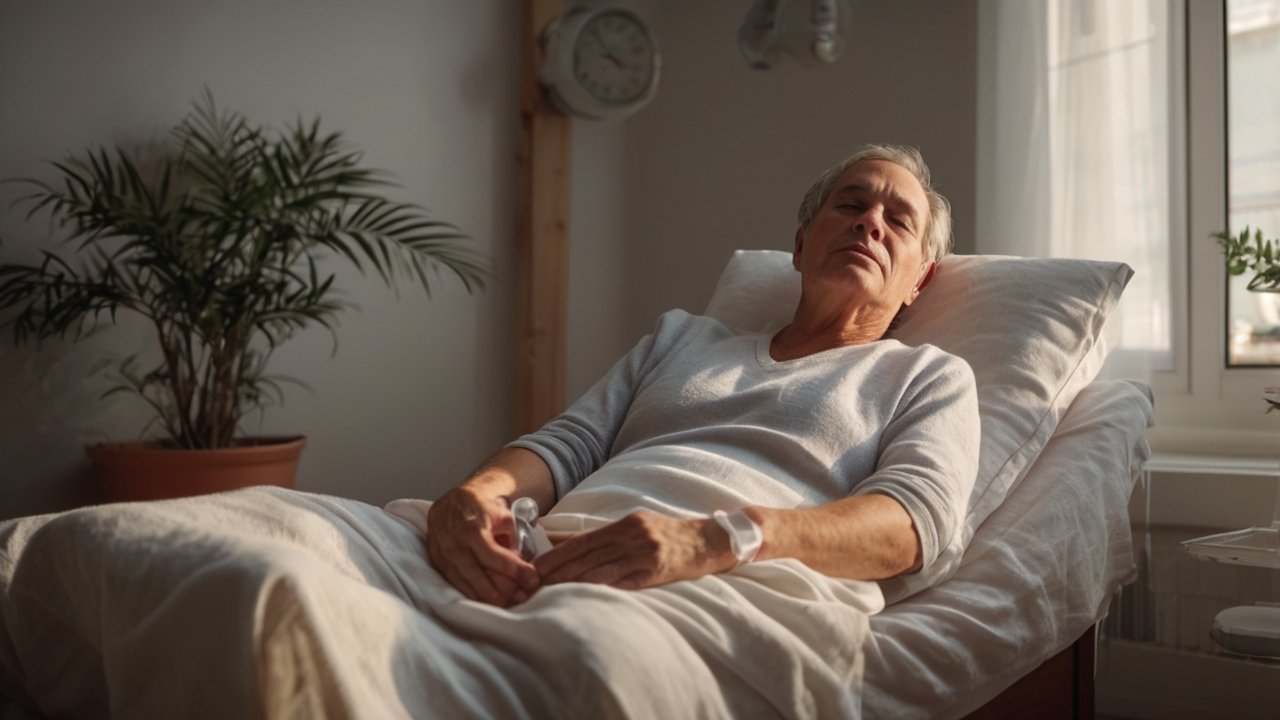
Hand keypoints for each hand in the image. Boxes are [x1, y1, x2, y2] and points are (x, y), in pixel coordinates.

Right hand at [426, 485, 540, 606]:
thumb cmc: (479, 508)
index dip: (515, 570)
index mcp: (471, 529)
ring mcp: (444, 557)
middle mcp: (455, 545)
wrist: (450, 502)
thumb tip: (521, 563)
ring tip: (509, 602)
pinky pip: (456, 584)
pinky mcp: (438, 564)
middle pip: (479, 576)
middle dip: (503, 589)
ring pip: (467, 584)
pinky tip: (487, 600)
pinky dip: (473, 594)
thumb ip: (511, 538)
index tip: (532, 579)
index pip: (494, 556)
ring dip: (489, 597)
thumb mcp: (501, 515)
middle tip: (523, 596)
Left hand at [534, 511, 734, 589]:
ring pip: (599, 568)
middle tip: (532, 583)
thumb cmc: (671, 537)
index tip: (534, 567)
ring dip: (571, 581)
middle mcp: (631, 535)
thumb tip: (570, 545)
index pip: (582, 540)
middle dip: (557, 570)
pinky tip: (583, 597)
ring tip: (549, 592)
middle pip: (586, 554)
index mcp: (624, 524)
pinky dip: (600, 589)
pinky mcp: (656, 570)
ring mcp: (643, 552)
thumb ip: (607, 538)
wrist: (712, 541)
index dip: (556, 554)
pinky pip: (622, 581)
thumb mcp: (638, 528)